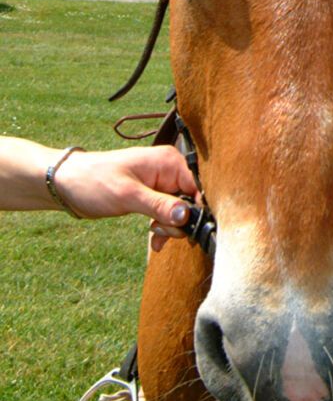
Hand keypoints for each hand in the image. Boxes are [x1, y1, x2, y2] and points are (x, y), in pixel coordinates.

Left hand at [55, 146, 197, 240]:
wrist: (67, 184)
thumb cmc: (94, 182)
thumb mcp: (128, 195)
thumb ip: (160, 205)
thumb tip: (187, 216)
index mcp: (168, 162)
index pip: (197, 188)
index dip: (195, 210)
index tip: (183, 229)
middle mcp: (169, 170)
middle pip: (191, 201)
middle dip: (179, 222)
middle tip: (158, 230)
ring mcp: (160, 183)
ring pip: (180, 211)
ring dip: (169, 227)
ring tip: (152, 233)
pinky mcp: (152, 196)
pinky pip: (168, 214)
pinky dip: (162, 228)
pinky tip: (153, 238)